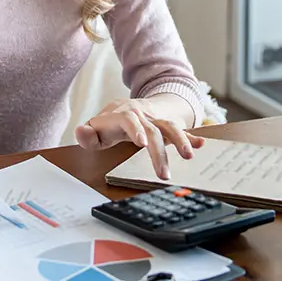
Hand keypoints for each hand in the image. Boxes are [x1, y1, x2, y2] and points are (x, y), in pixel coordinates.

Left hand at [75, 98, 205, 179]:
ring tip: (189, 156)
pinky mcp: (166, 126)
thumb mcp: (95, 129)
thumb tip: (80, 131)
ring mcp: (155, 120)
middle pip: (154, 130)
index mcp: (123, 115)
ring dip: (181, 140)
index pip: (129, 120)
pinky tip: (201, 143)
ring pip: (171, 127)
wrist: (126, 105)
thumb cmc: (109, 123)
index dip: (136, 130)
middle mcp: (142, 116)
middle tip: (164, 175)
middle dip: (160, 152)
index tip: (142, 143)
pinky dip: (191, 137)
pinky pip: (181, 129)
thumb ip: (87, 134)